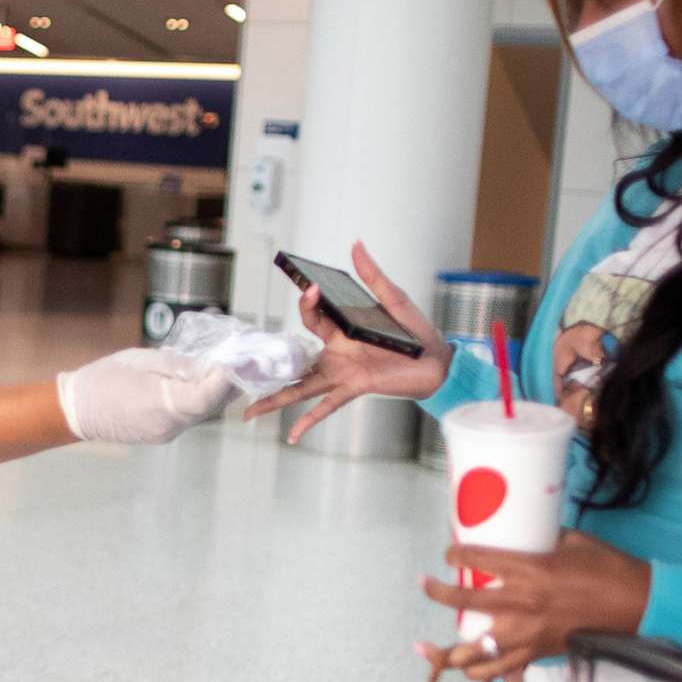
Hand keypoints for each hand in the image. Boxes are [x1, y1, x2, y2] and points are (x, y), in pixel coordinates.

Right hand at [56, 347, 240, 444]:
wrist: (77, 410)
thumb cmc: (104, 379)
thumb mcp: (142, 360)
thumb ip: (177, 364)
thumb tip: (206, 365)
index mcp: (161, 406)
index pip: (206, 396)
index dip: (225, 377)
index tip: (235, 358)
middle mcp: (168, 426)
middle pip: (210, 407)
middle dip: (227, 383)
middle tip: (240, 360)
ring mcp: (166, 434)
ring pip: (202, 413)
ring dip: (216, 392)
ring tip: (224, 367)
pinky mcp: (162, 434)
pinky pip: (189, 417)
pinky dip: (200, 399)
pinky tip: (203, 382)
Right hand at [243, 241, 452, 443]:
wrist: (438, 361)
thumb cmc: (416, 332)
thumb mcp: (393, 299)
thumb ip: (372, 275)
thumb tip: (356, 245)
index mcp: (342, 330)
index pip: (313, 317)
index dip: (307, 303)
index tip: (309, 288)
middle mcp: (336, 353)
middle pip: (294, 359)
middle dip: (268, 363)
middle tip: (244, 363)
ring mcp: (342, 373)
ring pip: (300, 387)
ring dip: (275, 400)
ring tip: (249, 412)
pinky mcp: (354, 388)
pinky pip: (326, 407)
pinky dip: (309, 422)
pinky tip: (292, 436)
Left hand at [418, 532, 652, 681]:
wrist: (637, 606)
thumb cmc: (609, 570)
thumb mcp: (573, 542)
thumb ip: (542, 540)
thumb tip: (525, 531)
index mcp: (530, 570)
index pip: (478, 560)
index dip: (456, 555)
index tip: (449, 553)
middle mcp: (523, 604)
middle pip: (463, 602)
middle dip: (437, 593)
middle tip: (426, 584)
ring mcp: (528, 634)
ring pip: (473, 653)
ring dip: (445, 653)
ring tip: (426, 649)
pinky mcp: (537, 653)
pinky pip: (499, 670)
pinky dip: (480, 671)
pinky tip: (466, 668)